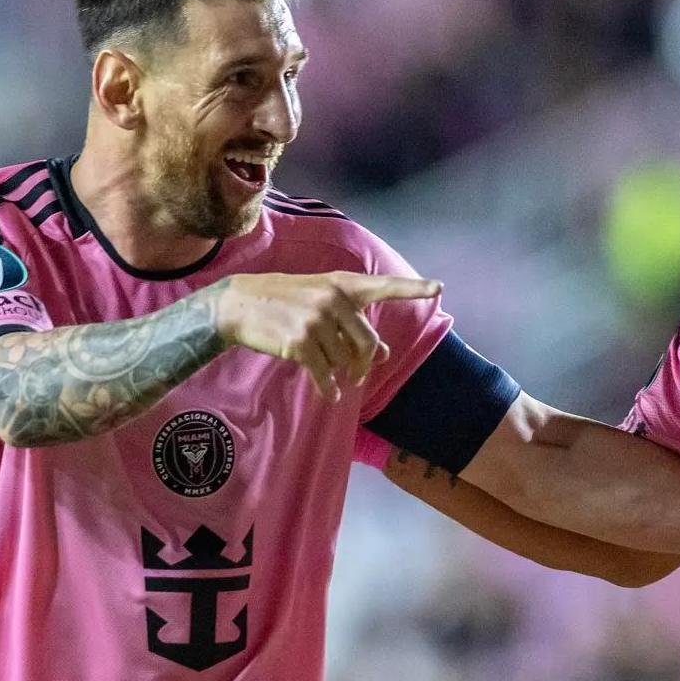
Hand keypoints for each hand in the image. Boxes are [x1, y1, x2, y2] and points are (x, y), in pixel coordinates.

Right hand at [212, 272, 441, 401]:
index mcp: (342, 285)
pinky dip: (328, 388)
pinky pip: (325, 375)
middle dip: (364, 364)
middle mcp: (333, 300)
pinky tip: (329, 394)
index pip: (384, 286)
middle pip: (368, 344)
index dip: (413, 288)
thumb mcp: (322, 304)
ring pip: (345, 361)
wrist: (240, 304)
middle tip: (358, 375)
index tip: (439, 288)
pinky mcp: (300, 344)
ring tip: (326, 369)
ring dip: (339, 372)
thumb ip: (353, 325)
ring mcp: (316, 321)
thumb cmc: (286, 302)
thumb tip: (383, 354)